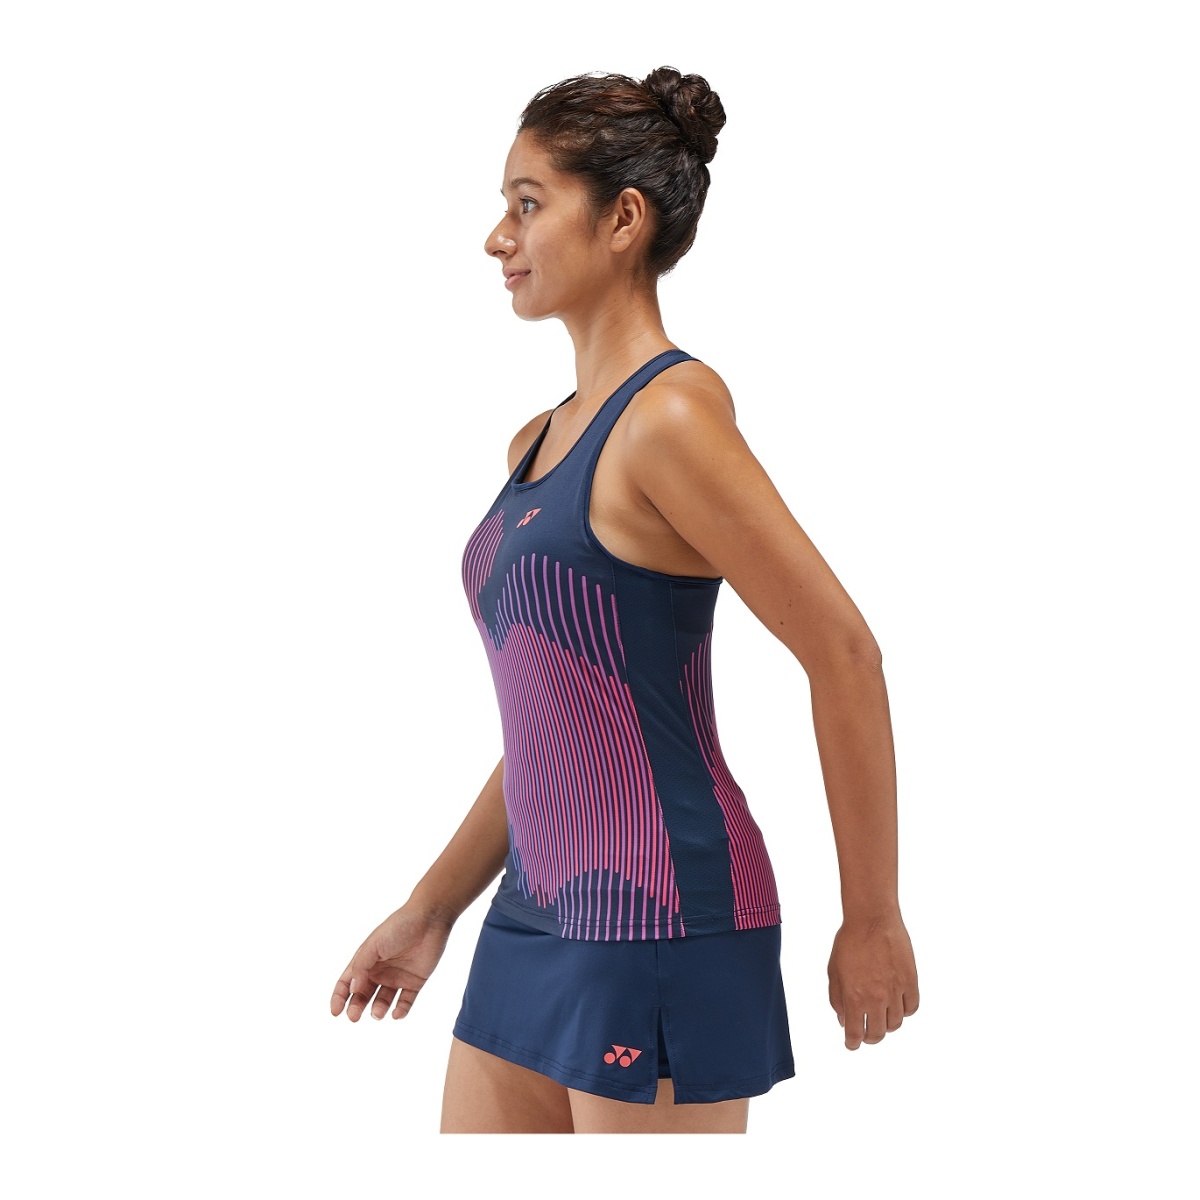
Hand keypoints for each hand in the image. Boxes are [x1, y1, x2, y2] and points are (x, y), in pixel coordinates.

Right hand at [331, 903, 455, 1021]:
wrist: (429, 919)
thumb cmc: (398, 927)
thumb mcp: (373, 945)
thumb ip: (361, 967)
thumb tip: (351, 989)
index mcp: (366, 961)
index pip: (347, 982)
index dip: (339, 997)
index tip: (335, 1012)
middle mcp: (380, 971)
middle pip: (363, 995)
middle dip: (356, 1007)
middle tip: (354, 1016)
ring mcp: (397, 977)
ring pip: (383, 1001)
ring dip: (378, 1010)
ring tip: (377, 1013)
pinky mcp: (415, 982)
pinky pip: (406, 1001)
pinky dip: (401, 1011)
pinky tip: (396, 1014)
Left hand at [827, 910, 918, 1049]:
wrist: (872, 920)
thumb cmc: (849, 942)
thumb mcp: (834, 971)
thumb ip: (837, 998)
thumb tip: (844, 1020)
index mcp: (854, 998)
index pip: (855, 1034)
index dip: (853, 1043)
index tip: (852, 1044)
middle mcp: (876, 999)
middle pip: (878, 1034)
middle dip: (870, 1037)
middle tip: (866, 1034)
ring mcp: (895, 991)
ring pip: (895, 1024)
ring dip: (887, 1025)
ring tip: (881, 1019)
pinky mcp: (910, 981)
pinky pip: (911, 1007)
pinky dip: (904, 1012)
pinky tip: (897, 1007)